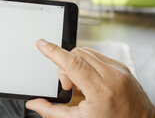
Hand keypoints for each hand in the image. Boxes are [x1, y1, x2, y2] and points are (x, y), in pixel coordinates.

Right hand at [26, 39, 154, 117]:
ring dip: (76, 64)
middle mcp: (112, 75)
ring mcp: (118, 68)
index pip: (72, 63)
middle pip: (77, 54)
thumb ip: (52, 112)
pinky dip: (87, 64)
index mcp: (101, 90)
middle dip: (66, 66)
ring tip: (81, 85)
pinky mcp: (121, 65)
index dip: (54, 52)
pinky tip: (90, 81)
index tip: (42, 44)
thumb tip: (33, 103)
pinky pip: (97, 55)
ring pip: (86, 52)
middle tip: (70, 87)